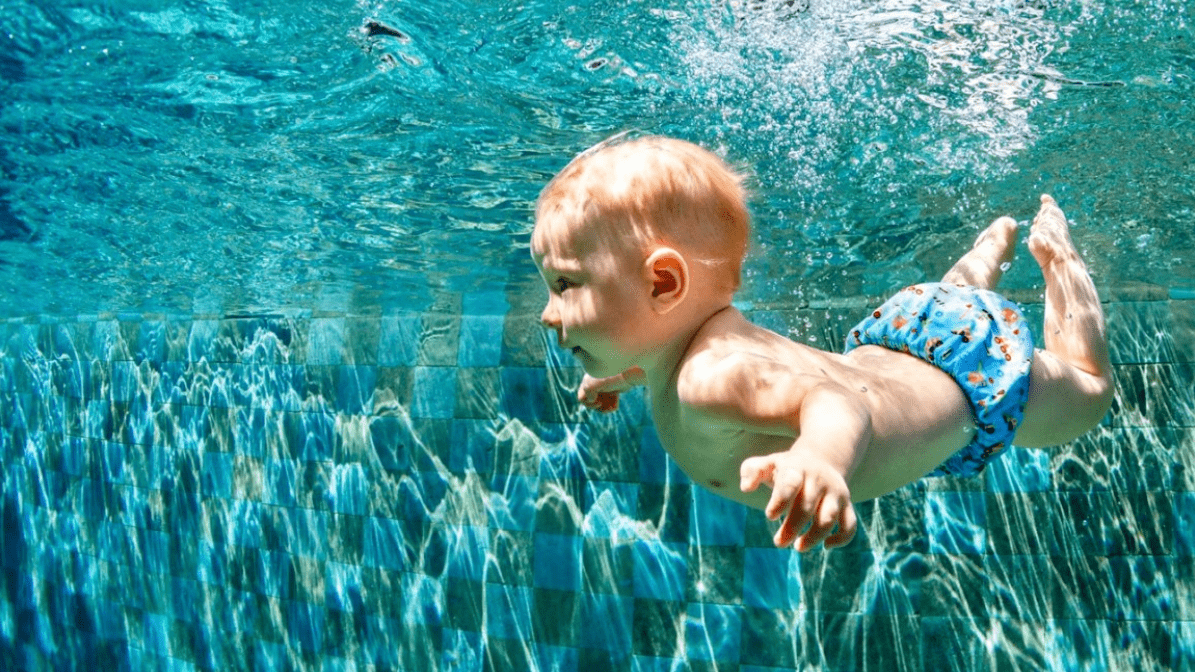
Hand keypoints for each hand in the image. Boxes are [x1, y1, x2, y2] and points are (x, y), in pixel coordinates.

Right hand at [577, 367, 645, 412]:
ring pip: (601, 404)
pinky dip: (612, 405)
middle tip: (604, 405)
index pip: (582, 398)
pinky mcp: (613, 391)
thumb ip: (588, 390)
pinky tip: (616, 405)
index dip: (588, 403)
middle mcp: (595, 386)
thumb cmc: (611, 376)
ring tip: (611, 408)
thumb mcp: (596, 382)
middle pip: (591, 403)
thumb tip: (591, 399)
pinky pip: (609, 402)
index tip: (598, 400)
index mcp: (589, 382)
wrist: (629, 373)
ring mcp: (604, 389)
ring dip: (605, 408)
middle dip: (598, 407)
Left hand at [740, 450, 857, 550]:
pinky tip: (826, 546)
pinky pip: (850, 525)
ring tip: (799, 547)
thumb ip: (752, 470)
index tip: (770, 516)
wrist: (822, 458)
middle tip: (779, 542)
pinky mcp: (846, 506)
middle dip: (792, 527)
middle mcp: (819, 481)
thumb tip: (745, 488)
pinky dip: (842, 539)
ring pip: (829, 518)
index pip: (790, 483)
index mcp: (797, 469)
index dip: (780, 501)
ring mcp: (835, 493)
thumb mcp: (768, 463)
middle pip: (807, 506)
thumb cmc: (787, 468)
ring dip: (814, 536)